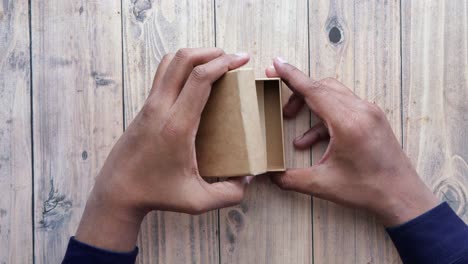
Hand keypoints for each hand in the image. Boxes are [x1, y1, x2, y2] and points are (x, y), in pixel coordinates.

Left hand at [76, 48, 251, 250]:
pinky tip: (195, 79)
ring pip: (170, 62)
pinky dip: (181, 66)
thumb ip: (229, 194)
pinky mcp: (144, 107)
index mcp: (177, 126)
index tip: (242, 60)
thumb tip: (248, 178)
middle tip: (233, 58)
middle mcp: (161, 108)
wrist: (118, 191)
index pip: (199, 79)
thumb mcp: (198, 201)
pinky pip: (163, 74)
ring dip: (194, 55)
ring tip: (215, 63)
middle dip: (212, 52)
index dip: (223, 63)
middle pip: (184, 60)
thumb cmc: (157, 194)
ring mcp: (150, 105)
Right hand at [267, 58, 437, 226]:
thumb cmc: (367, 189)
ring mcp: (370, 112)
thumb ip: (291, 179)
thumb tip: (270, 176)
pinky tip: (310, 140)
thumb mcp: (323, 184)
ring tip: (290, 117)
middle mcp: (361, 110)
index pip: (314, 90)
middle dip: (297, 91)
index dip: (292, 76)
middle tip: (277, 97)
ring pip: (333, 94)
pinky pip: (343, 107)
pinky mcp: (373, 118)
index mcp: (348, 122)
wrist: (402, 196)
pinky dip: (323, 117)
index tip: (276, 64)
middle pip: (322, 87)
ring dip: (310, 103)